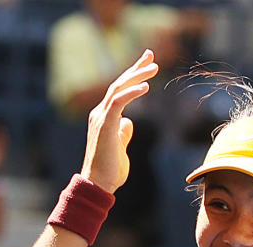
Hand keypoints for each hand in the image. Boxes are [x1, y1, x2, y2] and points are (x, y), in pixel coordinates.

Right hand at [80, 50, 158, 192]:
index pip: (119, 90)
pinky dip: (131, 92)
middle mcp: (100, 113)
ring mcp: (100, 117)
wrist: (98, 184)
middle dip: (135, 68)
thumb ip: (122, 133)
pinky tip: (145, 86)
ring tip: (154, 68)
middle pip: (118, 83)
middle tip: (151, 55)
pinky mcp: (105, 124)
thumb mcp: (119, 146)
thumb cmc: (109, 170)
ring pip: (118, 88)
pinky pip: (118, 101)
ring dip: (136, 76)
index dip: (133, 75)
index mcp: (104, 116)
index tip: (147, 64)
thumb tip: (128, 122)